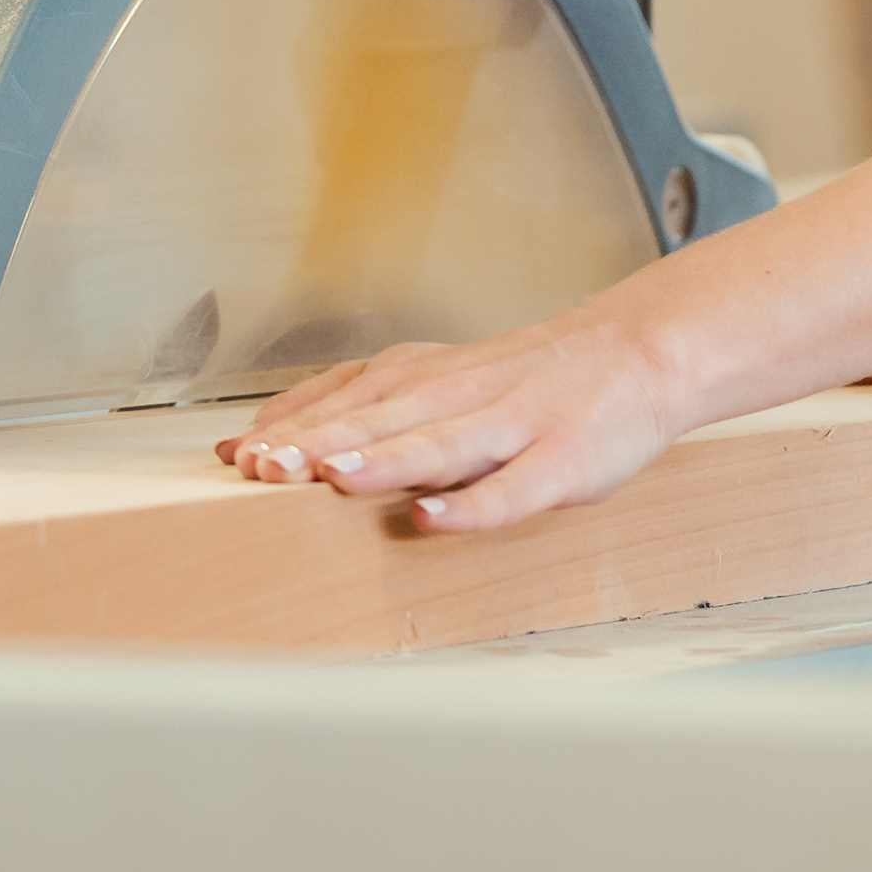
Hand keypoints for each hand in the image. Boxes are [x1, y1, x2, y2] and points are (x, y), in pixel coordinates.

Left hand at [213, 306, 691, 534]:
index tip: (235, 455)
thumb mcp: (436, 379)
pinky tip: (437, 520)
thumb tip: (259, 441)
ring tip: (334, 479)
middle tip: (264, 469)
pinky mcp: (562, 458)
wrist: (636, 352)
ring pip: (441, 443)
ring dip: (385, 461)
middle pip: (382, 419)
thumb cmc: (524, 380)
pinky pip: (514, 487)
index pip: (348, 398)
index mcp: (426, 376)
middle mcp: (462, 393)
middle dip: (320, 444)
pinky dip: (475, 504)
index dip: (293, 426)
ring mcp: (514, 423)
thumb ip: (361, 406)